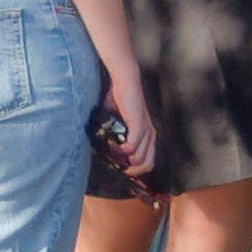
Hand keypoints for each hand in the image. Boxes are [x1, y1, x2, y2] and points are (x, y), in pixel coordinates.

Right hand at [103, 60, 158, 188]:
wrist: (124, 81)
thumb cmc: (119, 99)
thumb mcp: (118, 121)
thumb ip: (115, 134)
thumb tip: (100, 148)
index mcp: (148, 136)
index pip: (148, 162)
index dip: (135, 170)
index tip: (120, 168)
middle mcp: (150, 135)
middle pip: (147, 165)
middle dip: (130, 170)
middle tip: (115, 165)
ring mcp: (146, 131)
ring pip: (139, 159)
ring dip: (123, 159)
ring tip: (111, 153)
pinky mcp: (139, 125)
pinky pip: (133, 146)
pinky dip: (122, 150)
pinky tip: (113, 146)